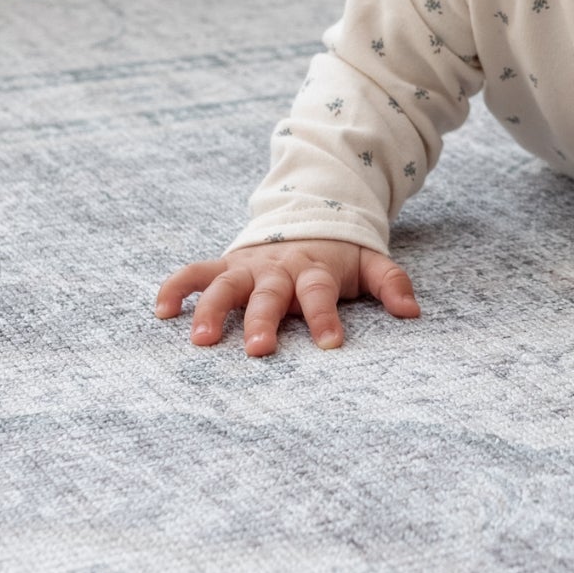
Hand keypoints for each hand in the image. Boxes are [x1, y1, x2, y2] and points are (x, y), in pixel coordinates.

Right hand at [154, 240, 420, 357]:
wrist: (306, 221)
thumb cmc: (337, 258)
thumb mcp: (369, 263)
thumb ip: (390, 283)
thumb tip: (412, 312)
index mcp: (315, 269)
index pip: (320, 292)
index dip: (325, 317)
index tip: (330, 345)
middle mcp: (278, 269)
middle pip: (269, 294)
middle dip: (262, 321)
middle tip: (258, 351)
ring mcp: (248, 267)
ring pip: (225, 285)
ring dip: (211, 310)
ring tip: (201, 340)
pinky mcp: (225, 266)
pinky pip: (195, 273)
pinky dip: (176, 287)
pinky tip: (161, 312)